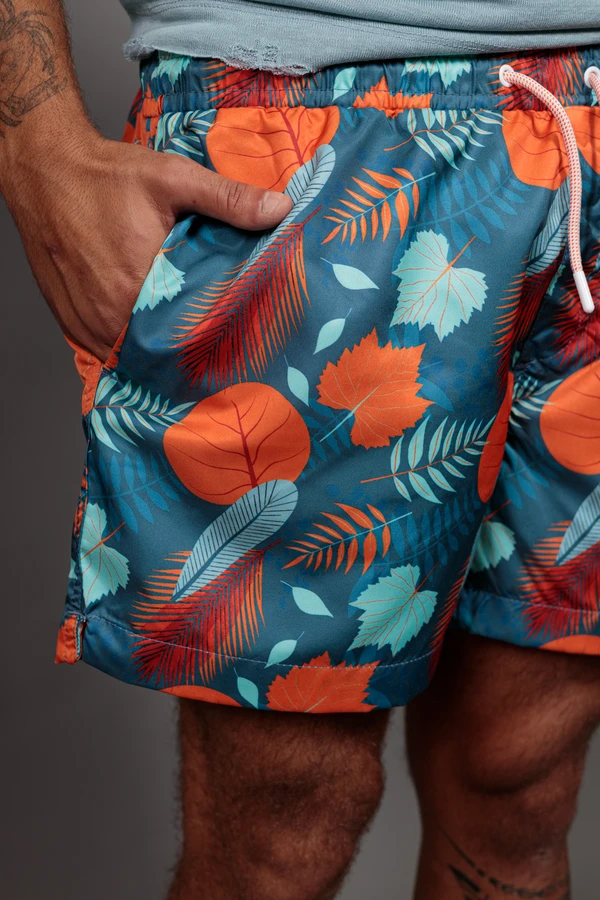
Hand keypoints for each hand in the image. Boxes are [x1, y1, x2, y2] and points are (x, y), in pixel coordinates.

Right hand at [2, 131, 292, 361]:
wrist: (45, 172)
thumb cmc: (104, 176)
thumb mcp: (174, 178)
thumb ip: (229, 199)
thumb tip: (280, 209)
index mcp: (139, 284)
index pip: (191, 332)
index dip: (216, 334)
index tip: (237, 334)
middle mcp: (111, 314)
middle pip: (164, 350)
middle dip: (190, 345)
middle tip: (217, 337)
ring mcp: (89, 324)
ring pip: (136, 355)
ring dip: (160, 349)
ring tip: (186, 338)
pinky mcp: (74, 324)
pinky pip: (110, 351)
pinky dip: (131, 345)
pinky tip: (150, 332)